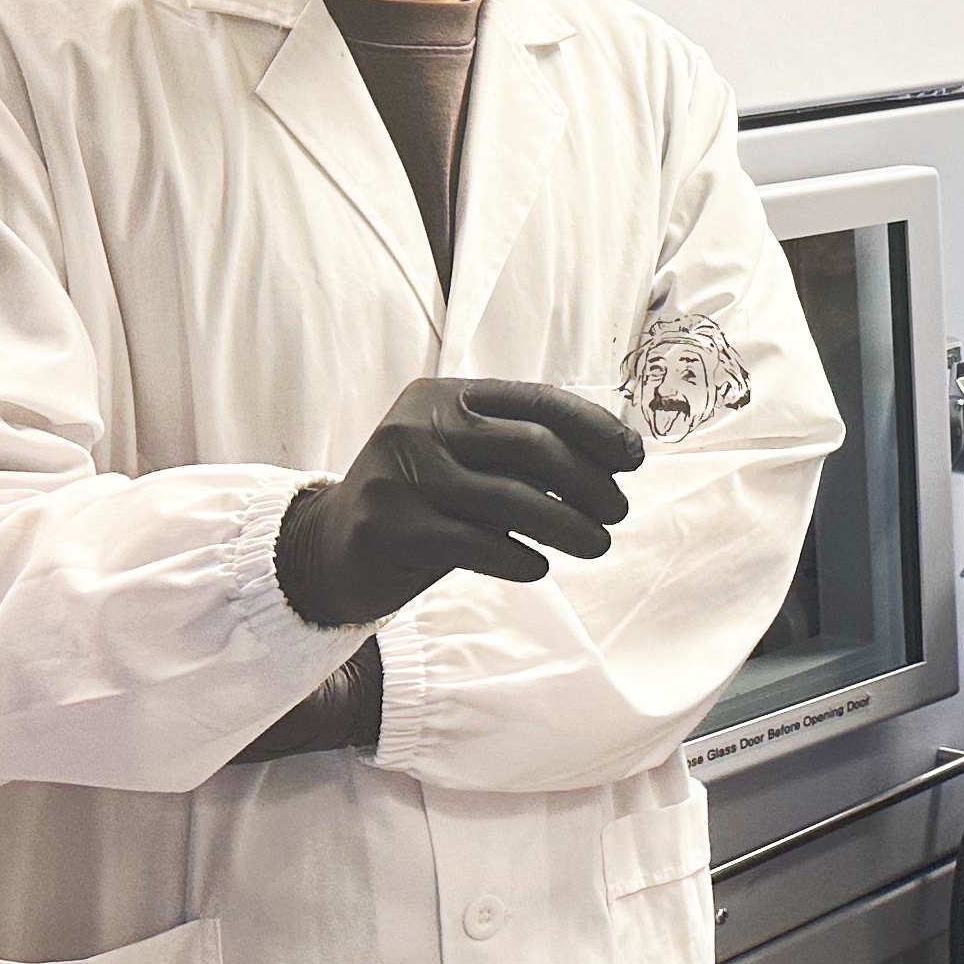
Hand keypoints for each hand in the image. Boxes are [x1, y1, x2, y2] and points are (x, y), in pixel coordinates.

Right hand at [274, 378, 645, 632]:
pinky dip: (520, 556)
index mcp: (444, 395)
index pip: (539, 402)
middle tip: (617, 513)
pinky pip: (478, 542)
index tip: (633, 460)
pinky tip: (539, 567)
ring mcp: (400, 475)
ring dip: (570, 526)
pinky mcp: (391, 527)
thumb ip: (522, 451)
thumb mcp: (466, 461)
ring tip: (597, 544)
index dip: (596, 429)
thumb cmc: (422, 503)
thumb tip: (618, 456)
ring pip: (513, 499)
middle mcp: (418, 425)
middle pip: (533, 447)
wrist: (330, 549)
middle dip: (590, 482)